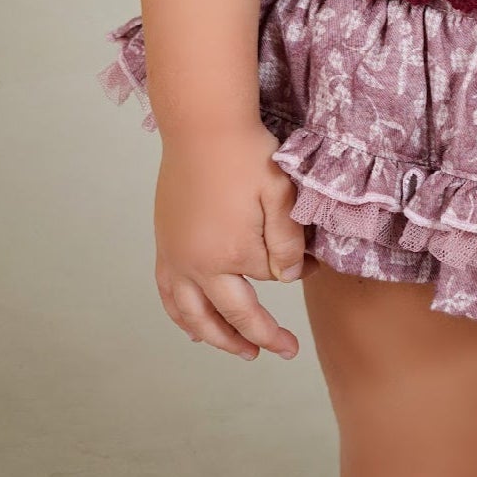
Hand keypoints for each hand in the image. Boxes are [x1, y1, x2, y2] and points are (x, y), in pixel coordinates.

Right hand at [153, 121, 318, 357]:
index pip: (267, 283)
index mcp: (230, 253)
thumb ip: (287, 240)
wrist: (201, 125)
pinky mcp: (164, 245)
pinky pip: (168, 294)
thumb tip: (290, 276)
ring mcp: (175, 257)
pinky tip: (192, 324)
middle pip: (227, 316)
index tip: (312, 268)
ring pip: (191, 315)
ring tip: (238, 349)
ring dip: (215, 337)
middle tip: (278, 351)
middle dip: (254, 338)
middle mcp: (197, 265)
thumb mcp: (280, 192)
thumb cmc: (245, 154)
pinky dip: (181, 316)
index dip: (293, 278)